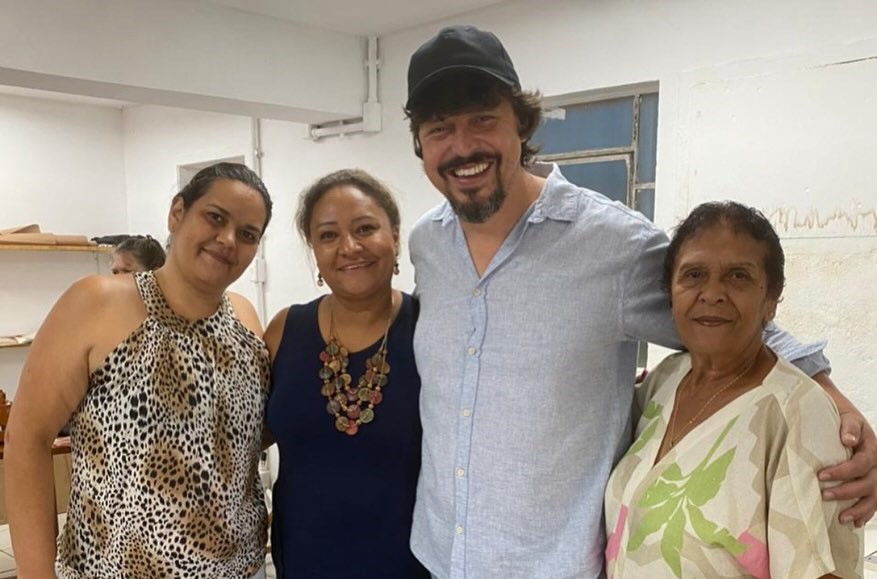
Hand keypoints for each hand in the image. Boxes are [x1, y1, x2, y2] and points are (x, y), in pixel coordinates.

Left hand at [819, 410, 876, 526]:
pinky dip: (865, 514)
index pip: (861, 464)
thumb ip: (848, 427)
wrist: (848, 421)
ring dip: (859, 509)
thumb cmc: (844, 419)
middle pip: (868, 484)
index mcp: (871, 448)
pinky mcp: (871, 485)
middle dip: (846, 491)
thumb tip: (848, 440)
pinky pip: (873, 502)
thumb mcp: (847, 417)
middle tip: (824, 495)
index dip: (843, 472)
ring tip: (841, 518)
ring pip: (873, 497)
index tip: (821, 475)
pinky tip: (855, 523)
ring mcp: (876, 476)